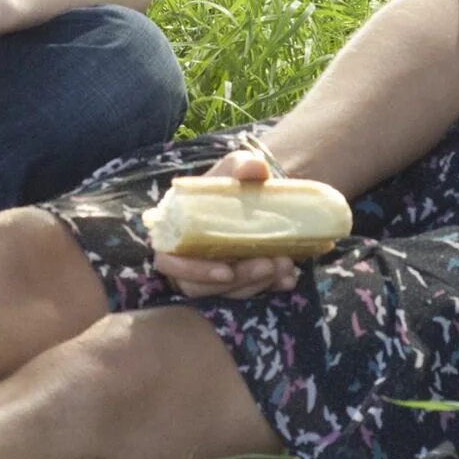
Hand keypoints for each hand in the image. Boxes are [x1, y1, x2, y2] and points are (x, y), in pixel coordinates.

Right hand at [151, 150, 303, 299]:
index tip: (226, 271)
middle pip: (204, 286)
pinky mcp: (234, 283)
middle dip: (240, 279)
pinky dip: (270, 288)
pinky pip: (249, 293)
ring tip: (285, 266)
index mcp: (176, 233)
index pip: (170, 263)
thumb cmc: (230, 184)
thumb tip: (255, 165)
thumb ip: (240, 165)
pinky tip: (289, 280)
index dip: (193, 272)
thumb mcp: (233, 169)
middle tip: (271, 264)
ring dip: (257, 283)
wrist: (251, 196)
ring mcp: (211, 275)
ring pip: (228, 292)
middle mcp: (188, 259)